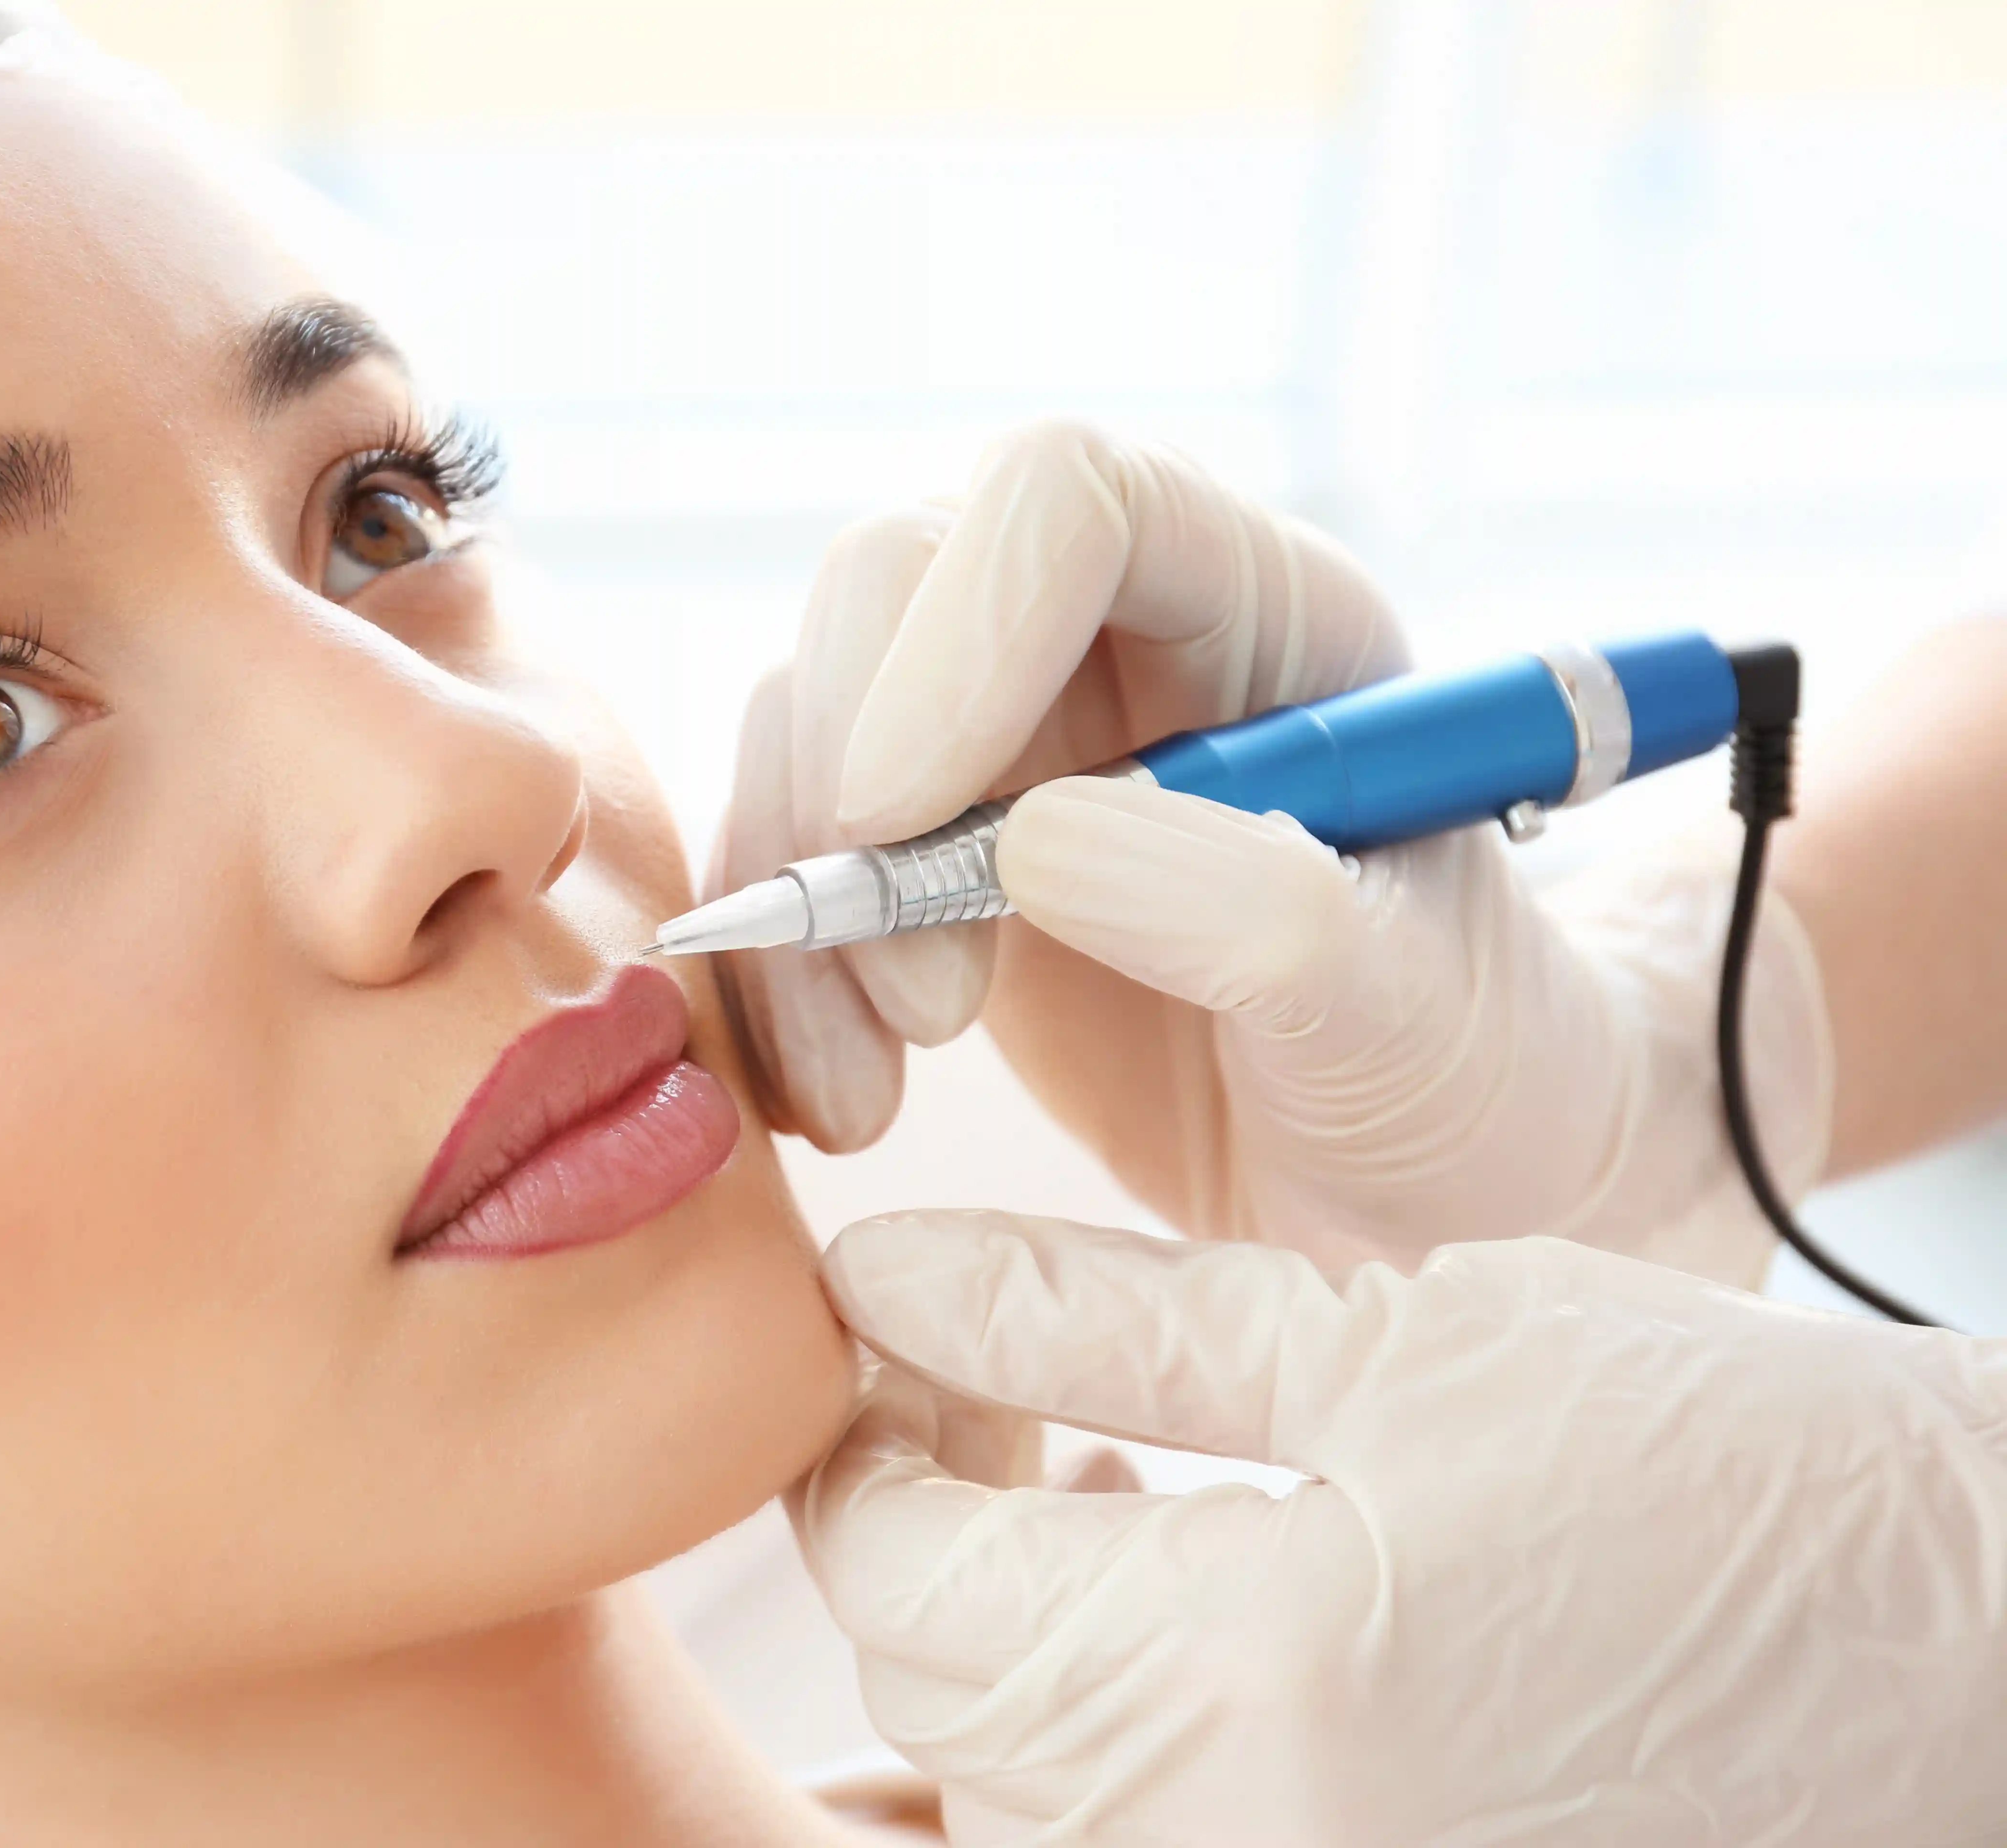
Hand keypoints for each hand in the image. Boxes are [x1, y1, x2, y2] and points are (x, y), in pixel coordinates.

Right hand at [713, 420, 1827, 1280]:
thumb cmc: (1464, 1068)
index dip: (964, 625)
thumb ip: (1266, 920)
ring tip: (873, 1102)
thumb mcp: (1415, 1017)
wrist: (1426, 1181)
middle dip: (852, 781)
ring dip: (798, 914)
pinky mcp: (921, 854)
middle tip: (927, 1007)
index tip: (901, 819)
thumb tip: (1038, 843)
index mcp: (1270, 613)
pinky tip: (835, 1100)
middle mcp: (1117, 638)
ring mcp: (1004, 740)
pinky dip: (771, 981)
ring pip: (807, 725)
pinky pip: (780, 856)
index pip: (1075, 499)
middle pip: (893, 583)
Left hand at [798, 1210, 2006, 1847]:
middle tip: (1005, 1403)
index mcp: (1242, 1686)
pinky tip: (1183, 1623)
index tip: (907, 1350)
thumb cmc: (1716, 1464)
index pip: (900, 1586)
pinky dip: (1109, 1750)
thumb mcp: (1391, 1341)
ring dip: (1015, 1653)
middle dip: (934, 1544)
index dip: (866, 1455)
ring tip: (1102, 1502)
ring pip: (1019, 1803)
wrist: (1962, 1651)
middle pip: (941, 1709)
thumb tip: (886, 1278)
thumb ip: (1099, 1320)